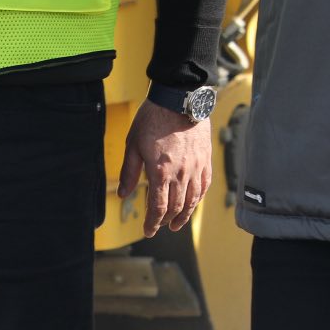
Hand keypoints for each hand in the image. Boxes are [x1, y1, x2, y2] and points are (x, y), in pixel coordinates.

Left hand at [120, 100, 213, 237]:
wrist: (179, 99)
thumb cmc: (153, 120)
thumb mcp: (133, 145)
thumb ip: (130, 172)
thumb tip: (123, 194)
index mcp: (161, 172)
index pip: (158, 207)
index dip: (153, 223)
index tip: (149, 230)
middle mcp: (181, 173)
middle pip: (176, 207)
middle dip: (166, 221)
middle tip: (160, 227)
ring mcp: (196, 166)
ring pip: (193, 199)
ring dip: (185, 214)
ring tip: (177, 223)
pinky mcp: (205, 158)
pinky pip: (204, 184)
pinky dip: (199, 198)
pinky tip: (193, 202)